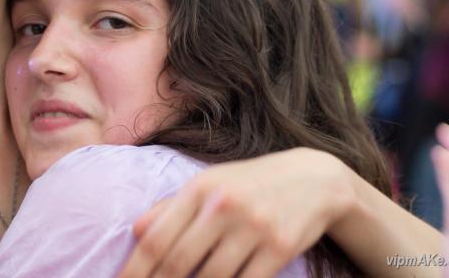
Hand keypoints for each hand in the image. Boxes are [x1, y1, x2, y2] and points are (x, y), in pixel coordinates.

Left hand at [118, 148, 352, 277]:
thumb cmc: (248, 184)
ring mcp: (254, 228)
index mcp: (199, 189)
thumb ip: (170, 208)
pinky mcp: (280, 248)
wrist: (313, 179)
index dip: (135, 270)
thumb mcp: (208, 184)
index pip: (156, 238)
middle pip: (178, 263)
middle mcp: (224, 206)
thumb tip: (136, 232)